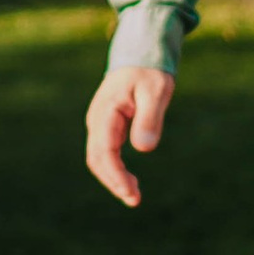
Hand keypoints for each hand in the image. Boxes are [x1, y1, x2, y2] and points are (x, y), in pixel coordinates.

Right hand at [84, 63, 175, 206]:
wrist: (140, 54)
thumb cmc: (150, 72)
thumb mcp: (156, 91)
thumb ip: (150, 118)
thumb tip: (143, 148)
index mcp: (106, 112)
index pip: (104, 152)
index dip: (116, 176)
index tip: (132, 193)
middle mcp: (97, 120)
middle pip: (96, 160)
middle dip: (113, 182)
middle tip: (135, 200)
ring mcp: (99, 123)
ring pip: (98, 159)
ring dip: (113, 179)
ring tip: (134, 194)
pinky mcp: (106, 126)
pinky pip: (105, 153)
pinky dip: (114, 169)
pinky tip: (130, 180)